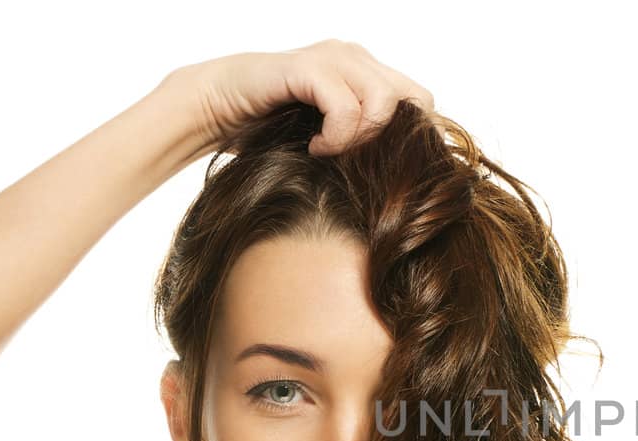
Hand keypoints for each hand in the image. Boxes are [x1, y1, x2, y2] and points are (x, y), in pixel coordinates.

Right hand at [168, 39, 434, 156]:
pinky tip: (315, 147)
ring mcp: (333, 58)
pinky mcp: (307, 67)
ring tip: (331, 153)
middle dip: (394, 140)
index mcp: (367, 72)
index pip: (421, 100)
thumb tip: (409, 185)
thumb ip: (365, 146)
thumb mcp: (331, 141)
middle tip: (362, 162)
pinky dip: (336, 135)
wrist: (215, 108)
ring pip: (384, 101)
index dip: (416, 137)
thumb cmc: (272, 130)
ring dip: (362, 138)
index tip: (391, 170)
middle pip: (414, 99)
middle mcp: (356, 58)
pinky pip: (345, 105)